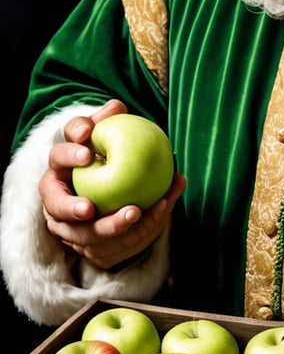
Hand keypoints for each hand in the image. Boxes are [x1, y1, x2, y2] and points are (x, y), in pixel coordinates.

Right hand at [38, 99, 185, 269]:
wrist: (104, 193)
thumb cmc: (106, 155)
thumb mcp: (105, 137)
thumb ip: (108, 122)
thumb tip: (116, 106)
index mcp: (59, 166)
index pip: (58, 156)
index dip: (70, 154)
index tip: (88, 152)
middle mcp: (55, 198)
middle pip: (57, 206)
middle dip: (72, 208)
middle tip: (91, 207)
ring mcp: (66, 226)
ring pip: (81, 234)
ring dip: (108, 226)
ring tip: (135, 213)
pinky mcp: (86, 244)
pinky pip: (107, 246)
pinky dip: (133, 234)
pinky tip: (157, 216)